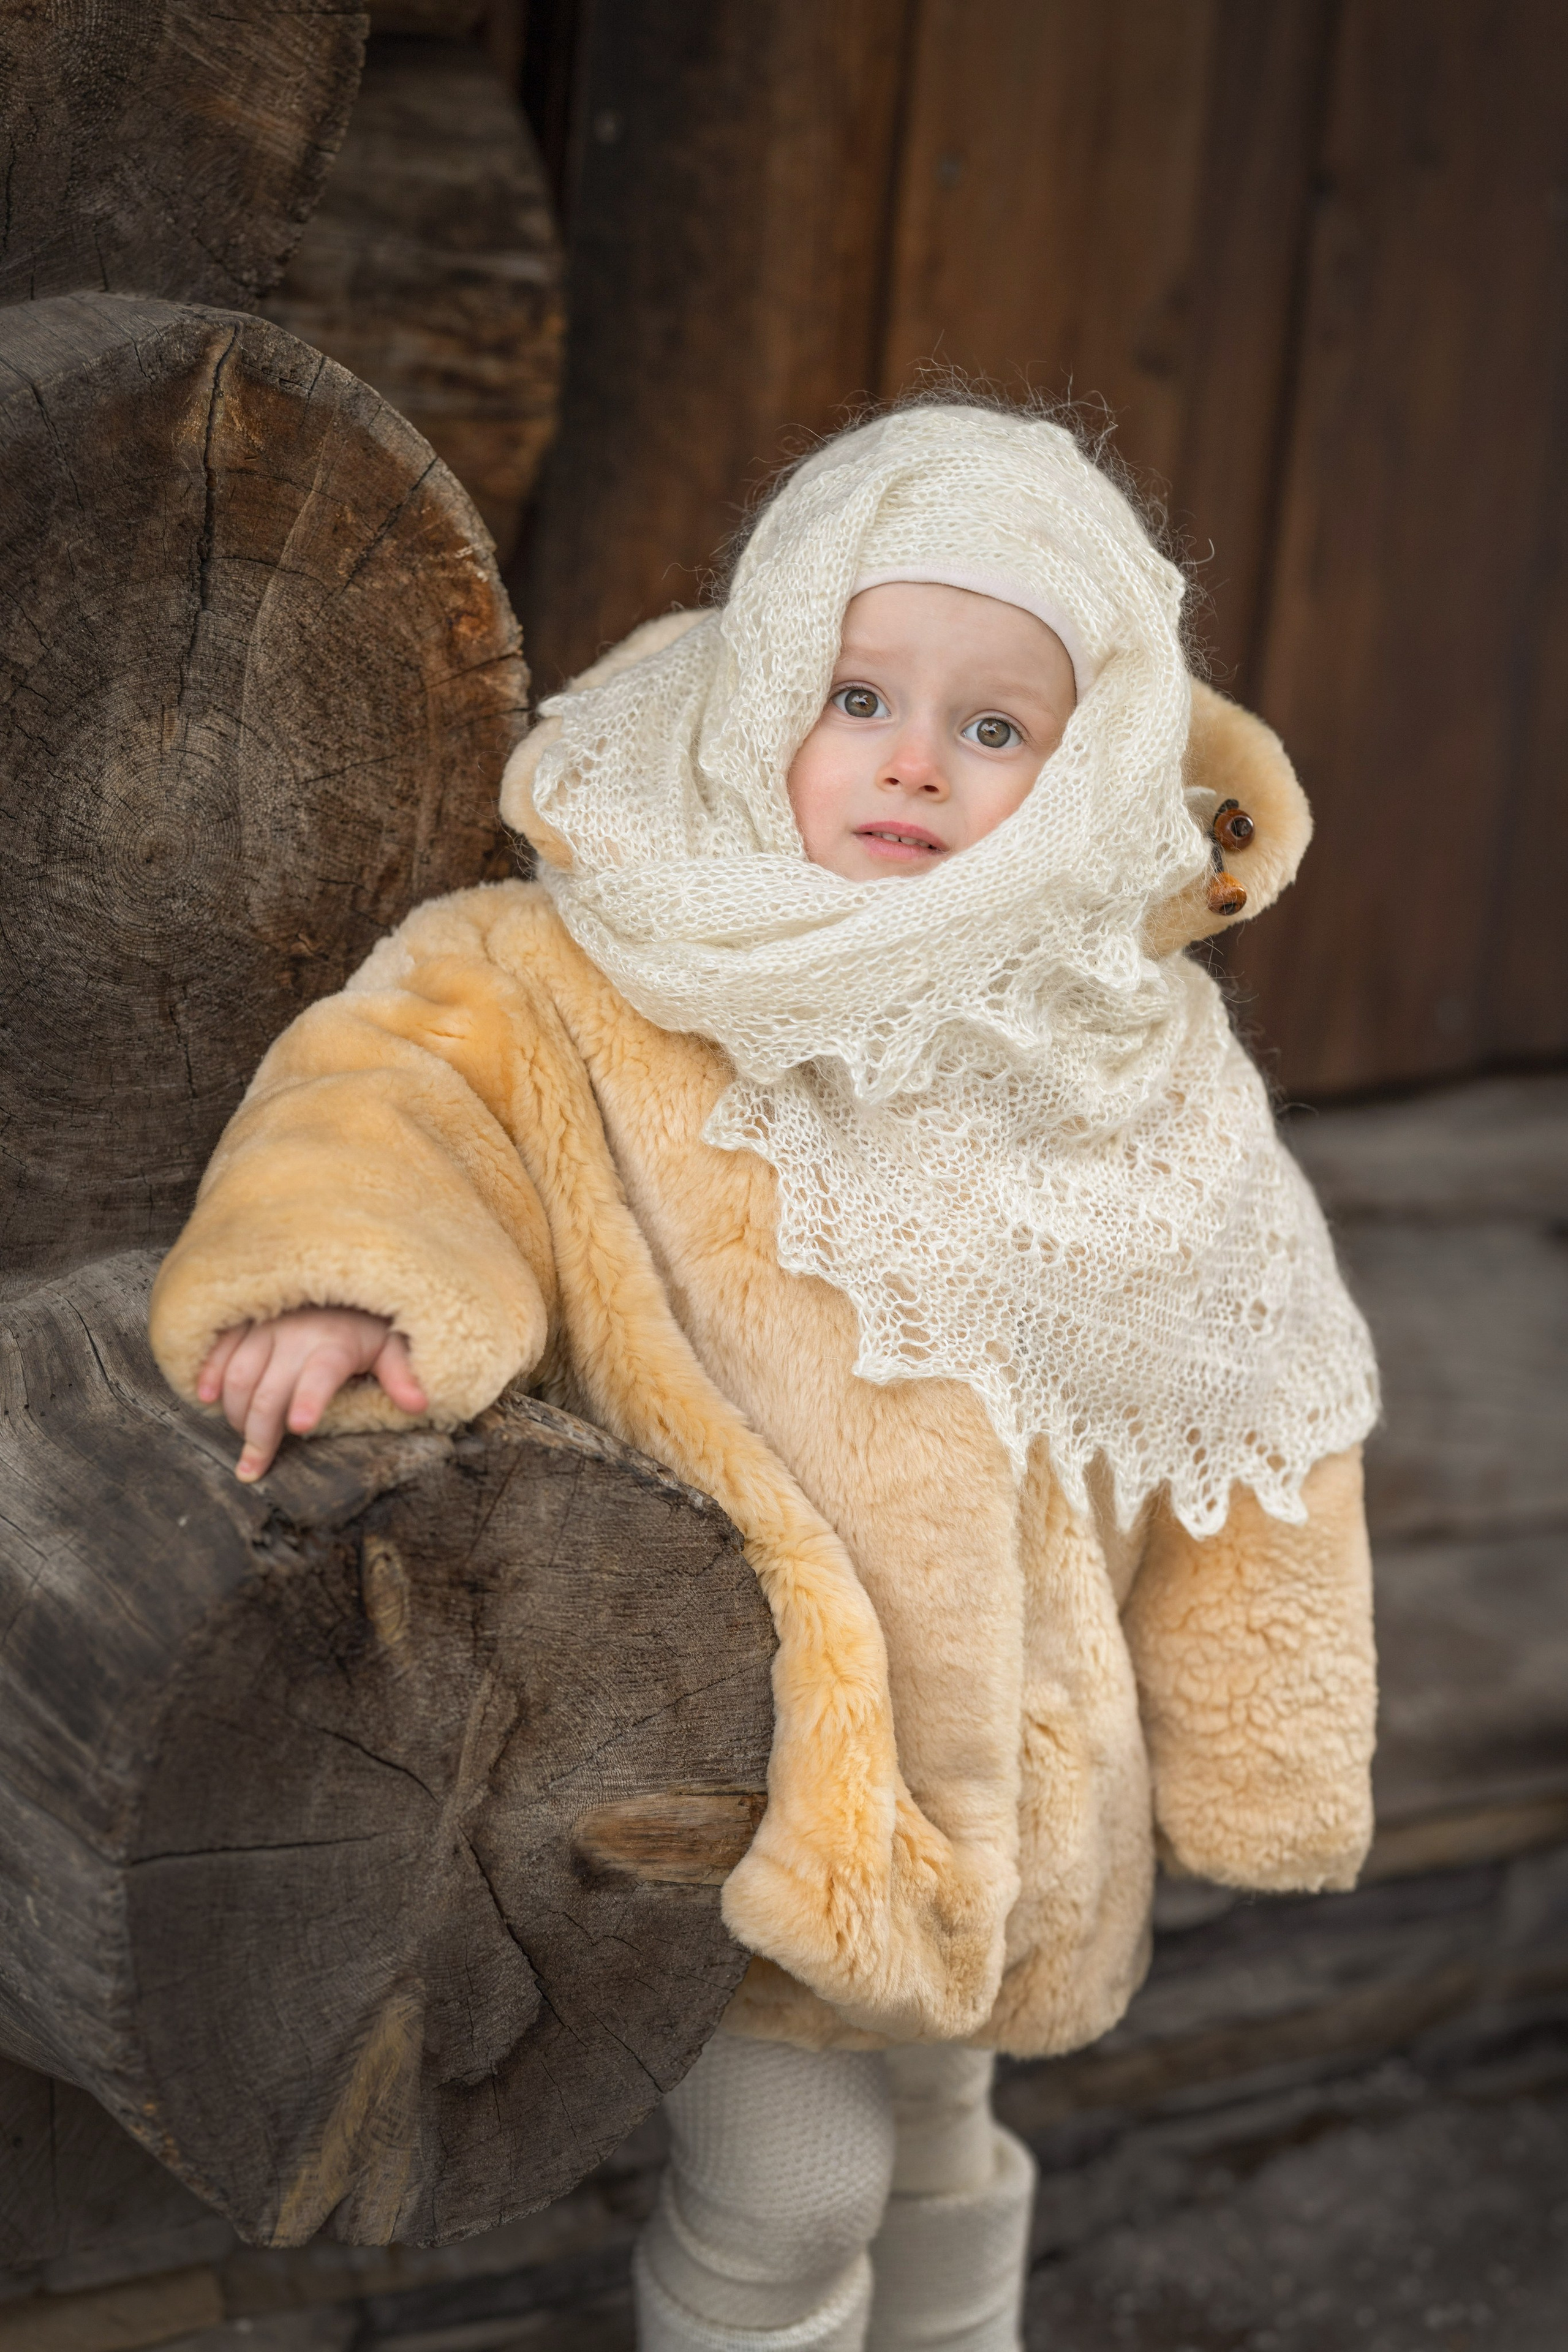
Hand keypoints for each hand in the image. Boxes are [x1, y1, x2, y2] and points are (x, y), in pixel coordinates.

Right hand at [197, 1307, 427, 1482]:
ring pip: (239, 1374)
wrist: (342, 1274)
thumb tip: (419, 1404)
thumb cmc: (368, 1322)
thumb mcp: (394, 1345)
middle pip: (269, 1391)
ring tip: (241, 1438)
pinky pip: (221, 1347)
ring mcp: (267, 1325)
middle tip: (254, 1466)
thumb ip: (402, 1374)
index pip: (320, 1375)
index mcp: (335, 1345)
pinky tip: (205, 1397)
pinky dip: (209, 1372)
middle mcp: (297, 1334)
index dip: (308, 1400)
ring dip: (234, 1412)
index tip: (299, 1427)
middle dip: (258, 1433)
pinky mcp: (247, 1319)